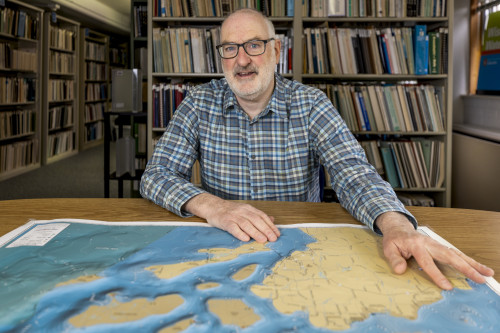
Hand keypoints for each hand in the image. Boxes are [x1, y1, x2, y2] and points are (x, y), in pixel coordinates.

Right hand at [184, 193, 279, 242]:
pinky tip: (246, 239)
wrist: (212, 206)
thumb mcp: (245, 210)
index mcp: (248, 208)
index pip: (262, 216)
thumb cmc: (230, 211)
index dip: (270, 225)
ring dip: (255, 232)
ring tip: (263, 240)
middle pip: (256, 220)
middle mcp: (242, 211)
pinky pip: (233, 228)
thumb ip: (258, 215)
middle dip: (265, 229)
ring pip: (246, 224)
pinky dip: (240, 233)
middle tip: (273, 239)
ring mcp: (233, 216)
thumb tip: (272, 220)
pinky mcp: (225, 222)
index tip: (277, 234)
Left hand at [376, 212, 494, 289]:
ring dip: (473, 264)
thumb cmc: (394, 239)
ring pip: (457, 254)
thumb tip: (400, 270)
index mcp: (416, 244)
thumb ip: (394, 259)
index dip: (437, 274)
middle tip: (479, 278)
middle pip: (449, 255)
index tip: (447, 286)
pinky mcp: (440, 246)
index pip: (427, 261)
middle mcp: (430, 243)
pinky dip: (468, 261)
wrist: (398, 227)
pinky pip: (456, 254)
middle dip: (465, 267)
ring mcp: (437, 244)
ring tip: (487, 273)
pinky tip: (479, 268)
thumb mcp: (388, 248)